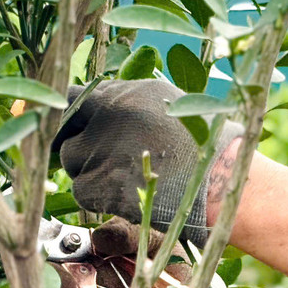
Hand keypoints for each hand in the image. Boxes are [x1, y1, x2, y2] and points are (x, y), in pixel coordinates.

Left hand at [53, 79, 240, 246]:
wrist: (217, 183)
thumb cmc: (203, 146)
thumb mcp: (169, 105)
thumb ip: (129, 103)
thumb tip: (96, 108)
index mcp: (127, 92)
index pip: (76, 98)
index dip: (76, 118)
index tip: (81, 130)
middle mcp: (109, 114)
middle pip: (69, 131)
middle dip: (82, 146)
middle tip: (107, 160)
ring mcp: (101, 148)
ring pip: (72, 161)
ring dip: (90, 170)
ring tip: (126, 177)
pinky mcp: (97, 182)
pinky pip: (82, 188)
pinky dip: (98, 195)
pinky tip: (127, 194)